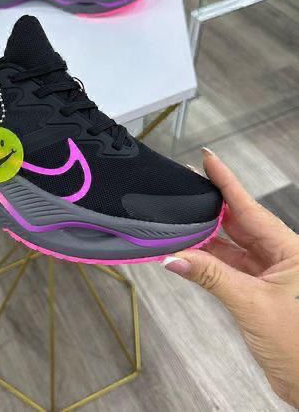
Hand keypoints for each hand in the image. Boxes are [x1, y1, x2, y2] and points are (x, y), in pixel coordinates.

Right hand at [163, 149, 298, 407]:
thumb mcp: (252, 304)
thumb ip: (210, 277)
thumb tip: (174, 257)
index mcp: (288, 249)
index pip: (249, 206)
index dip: (226, 180)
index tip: (208, 159)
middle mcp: (279, 256)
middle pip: (237, 223)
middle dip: (209, 208)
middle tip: (185, 190)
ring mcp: (268, 273)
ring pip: (230, 247)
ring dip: (204, 240)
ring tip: (177, 227)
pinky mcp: (258, 290)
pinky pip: (228, 267)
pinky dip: (207, 263)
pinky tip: (188, 257)